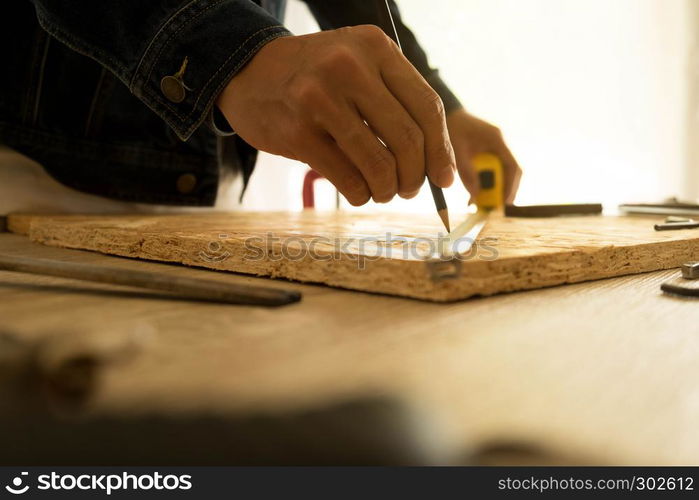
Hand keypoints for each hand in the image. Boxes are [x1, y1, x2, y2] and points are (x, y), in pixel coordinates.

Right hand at [216, 26, 455, 205]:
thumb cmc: (315, 77)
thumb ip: (394, 101)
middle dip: (415, 176)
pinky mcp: (297, 132)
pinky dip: (361, 195)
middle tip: (408, 189)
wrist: (248, 71)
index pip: (427, 107)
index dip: (441, 150)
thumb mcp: (358, 66)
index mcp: (375, 48)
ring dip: (387, 190)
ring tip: (381, 191)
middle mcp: (350, 68)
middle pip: (408, 139)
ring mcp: (320, 99)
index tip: (444, 178)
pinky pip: (348, 179)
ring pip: (380, 165)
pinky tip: (358, 191)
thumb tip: (437, 162)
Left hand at [446, 108, 521, 202]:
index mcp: (496, 140)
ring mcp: (494, 149)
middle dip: (503, 193)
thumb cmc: (450, 128)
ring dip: (493, 191)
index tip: (503, 204)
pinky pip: (491, 173)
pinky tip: (474, 196)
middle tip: (492, 209)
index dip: (511, 187)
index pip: (512, 167)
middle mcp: (499, 145)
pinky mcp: (486, 154)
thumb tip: (476, 197)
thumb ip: (467, 173)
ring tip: (481, 206)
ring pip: (501, 175)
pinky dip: (485, 185)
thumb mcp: (456, 151)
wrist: (445, 114)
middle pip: (510, 174)